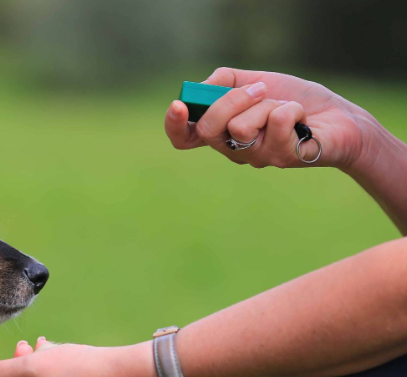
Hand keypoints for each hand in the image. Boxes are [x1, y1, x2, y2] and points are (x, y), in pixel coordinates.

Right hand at [165, 67, 376, 171]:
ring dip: (269, 104)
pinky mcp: (282, 158)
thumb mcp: (257, 81)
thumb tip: (202, 87)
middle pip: (208, 129)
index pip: (184, 138)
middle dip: (231, 100)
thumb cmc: (296, 100)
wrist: (340, 117)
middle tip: (259, 89)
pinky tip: (303, 119)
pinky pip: (276, 122)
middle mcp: (234, 150)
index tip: (179, 105)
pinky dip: (292, 108)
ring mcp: (256, 157)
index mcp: (222, 132)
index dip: (174, 125)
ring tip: (287, 108)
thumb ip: (225, 81)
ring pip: (241, 126)